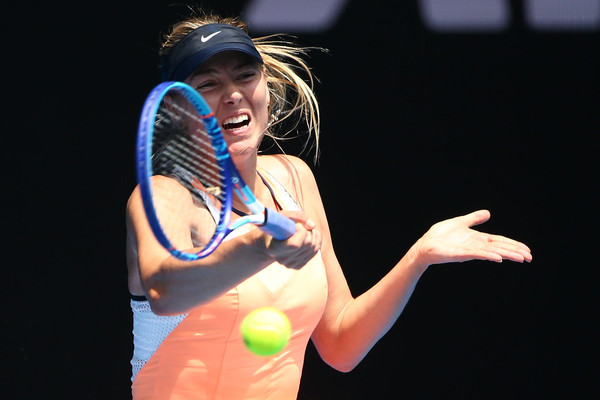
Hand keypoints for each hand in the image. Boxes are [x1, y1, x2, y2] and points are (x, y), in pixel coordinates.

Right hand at [264, 210, 321, 268]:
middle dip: (308, 230)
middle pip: (308, 244)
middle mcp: (282, 259)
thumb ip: (297, 216)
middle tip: (299, 226)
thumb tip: (313, 226)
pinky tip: (307, 236)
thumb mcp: (282, 216)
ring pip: (314, 246)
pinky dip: (316, 240)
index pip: (296, 244)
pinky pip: (315, 250)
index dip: (301, 231)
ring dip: (313, 234)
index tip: (296, 225)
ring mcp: (291, 264)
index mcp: (274, 249)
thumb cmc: (277, 226)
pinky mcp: (298, 265)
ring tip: (303, 230)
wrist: (271, 241)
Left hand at [413, 210, 531, 265]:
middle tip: (530, 257)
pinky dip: (488, 255)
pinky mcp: (460, 254)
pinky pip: (477, 254)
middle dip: (514, 252)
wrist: (424, 245)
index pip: (499, 241)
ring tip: (521, 258)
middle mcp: (476, 245)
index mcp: (477, 239)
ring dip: (506, 255)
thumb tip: (488, 213)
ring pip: (492, 252)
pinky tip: (498, 258)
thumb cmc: (439, 236)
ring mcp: (469, 250)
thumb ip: (473, 219)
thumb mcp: (459, 223)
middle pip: (499, 248)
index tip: (526, 250)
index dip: (512, 244)